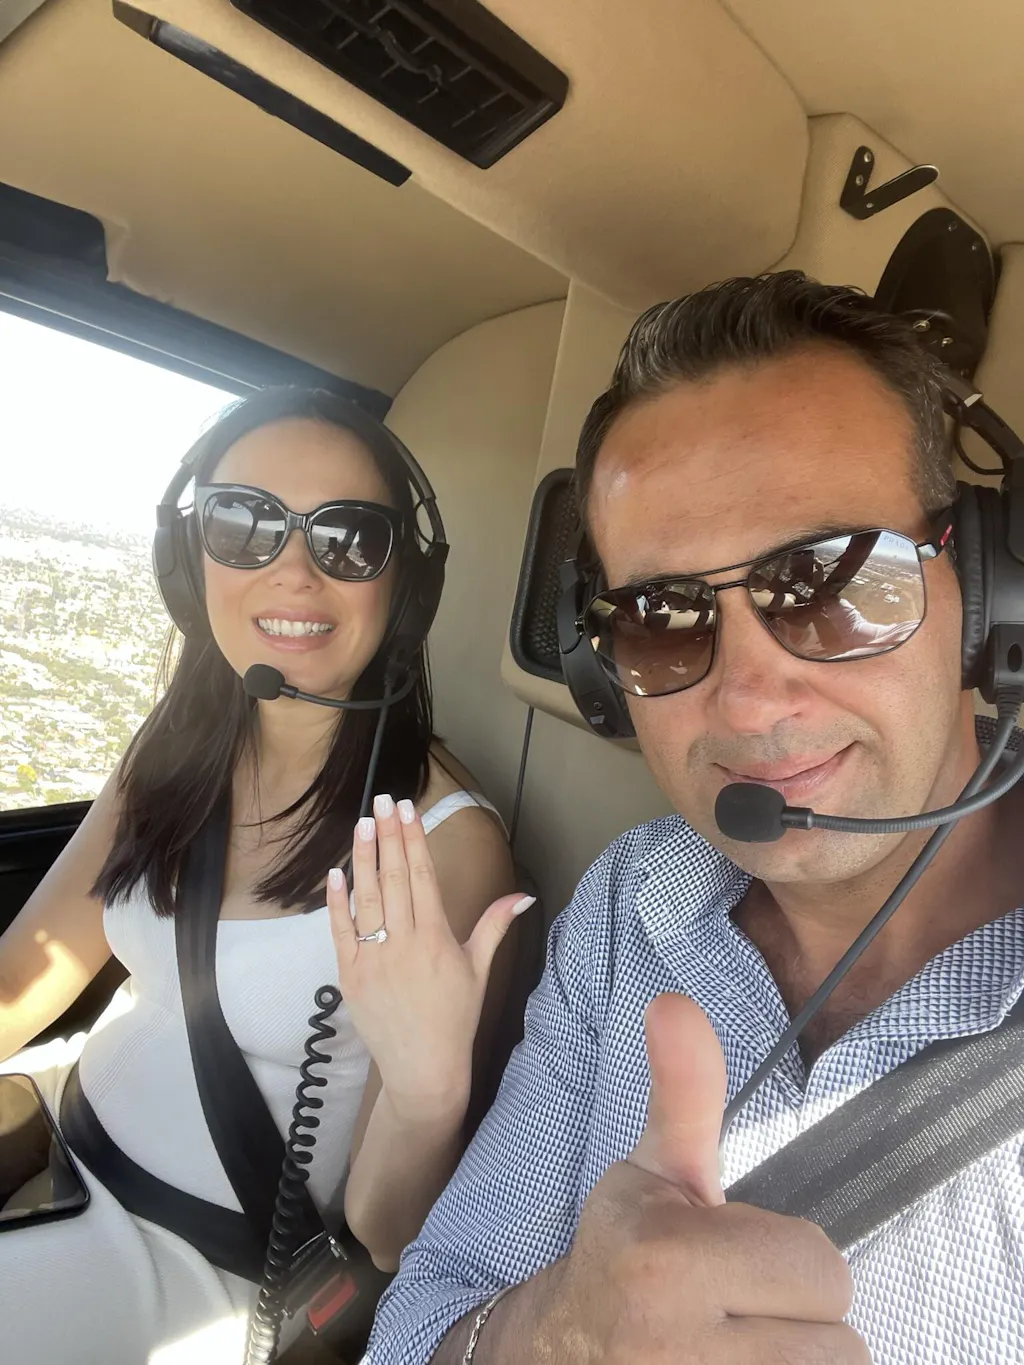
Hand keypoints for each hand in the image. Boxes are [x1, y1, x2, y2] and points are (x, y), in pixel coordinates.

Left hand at [327, 793, 532, 1122]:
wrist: (424, 1067)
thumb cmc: (455, 1017)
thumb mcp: (480, 970)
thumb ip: (495, 927)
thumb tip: (523, 896)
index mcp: (436, 938)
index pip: (422, 876)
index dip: (414, 839)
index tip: (408, 809)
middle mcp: (404, 943)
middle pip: (393, 878)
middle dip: (388, 836)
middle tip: (382, 801)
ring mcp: (374, 959)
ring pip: (366, 898)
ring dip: (363, 858)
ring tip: (363, 824)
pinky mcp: (350, 976)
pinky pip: (341, 932)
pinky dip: (338, 902)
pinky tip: (336, 873)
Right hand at [531, 995, 869, 1362]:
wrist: (563, 1354)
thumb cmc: (625, 1253)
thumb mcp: (655, 1169)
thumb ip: (685, 1091)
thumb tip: (675, 1003)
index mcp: (668, 1263)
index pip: (824, 1270)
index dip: (790, 1260)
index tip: (736, 1259)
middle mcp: (679, 1350)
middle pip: (839, 1345)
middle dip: (801, 1322)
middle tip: (741, 1310)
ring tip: (742, 1347)